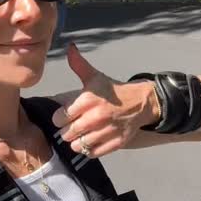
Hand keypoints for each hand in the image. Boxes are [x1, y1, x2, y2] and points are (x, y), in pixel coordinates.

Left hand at [51, 42, 159, 157]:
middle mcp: (96, 117)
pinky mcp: (115, 143)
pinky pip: (92, 153)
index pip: (59, 118)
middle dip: (68, 130)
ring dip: (77, 141)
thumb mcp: (95, 76)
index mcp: (88, 100)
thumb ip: (79, 64)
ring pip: (77, 146)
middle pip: (66, 133)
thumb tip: (70, 47)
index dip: (60, 117)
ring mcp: (106, 132)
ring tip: (83, 133)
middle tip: (75, 125)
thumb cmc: (113, 91)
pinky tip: (93, 140)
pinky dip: (90, 149)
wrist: (141, 103)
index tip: (66, 115)